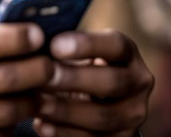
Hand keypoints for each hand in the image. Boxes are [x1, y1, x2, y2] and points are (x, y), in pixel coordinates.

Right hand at [0, 23, 53, 136]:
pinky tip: (11, 119)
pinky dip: (8, 130)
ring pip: (5, 114)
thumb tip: (10, 38)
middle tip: (51, 66)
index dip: (18, 37)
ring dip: (30, 103)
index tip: (38, 35)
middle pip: (3, 78)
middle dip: (37, 71)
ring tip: (38, 93)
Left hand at [33, 30, 152, 136]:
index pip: (116, 45)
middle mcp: (139, 84)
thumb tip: (32, 43)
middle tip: (43, 76)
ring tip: (37, 103)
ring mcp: (133, 116)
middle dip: (74, 79)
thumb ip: (62, 46)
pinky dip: (64, 133)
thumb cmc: (77, 67)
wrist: (93, 101)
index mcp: (128, 54)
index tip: (54, 45)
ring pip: (103, 116)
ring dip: (65, 110)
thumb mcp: (78, 52)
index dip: (86, 45)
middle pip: (112, 82)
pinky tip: (41, 124)